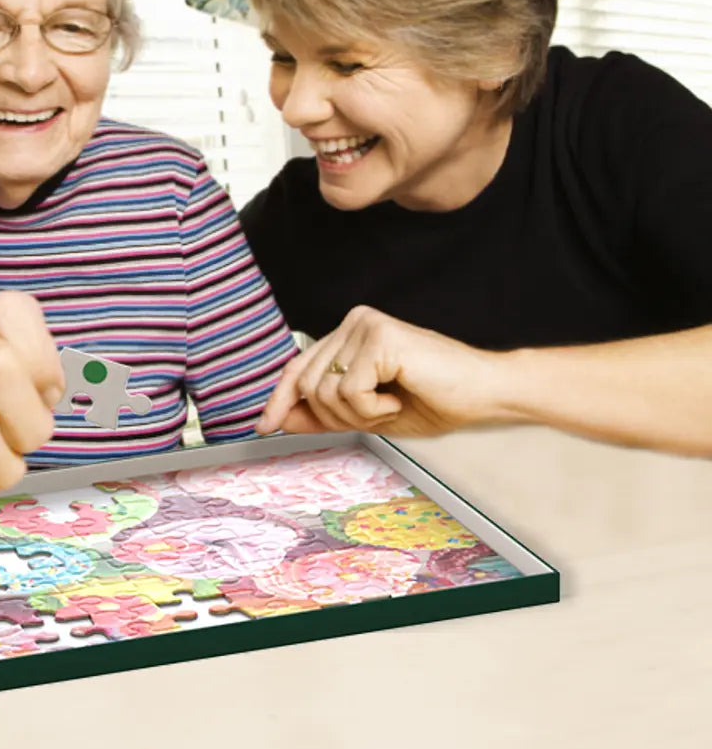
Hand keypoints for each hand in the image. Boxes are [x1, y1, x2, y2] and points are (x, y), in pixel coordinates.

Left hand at [257, 305, 505, 438]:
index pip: (298, 367)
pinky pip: (349, 390)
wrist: (486, 394)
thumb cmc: (434, 401)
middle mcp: (352, 322)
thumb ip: (323, 413)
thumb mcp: (368, 415)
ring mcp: (365, 325)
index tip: (263, 426)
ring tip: (391, 406)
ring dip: (357, 415)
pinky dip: (372, 409)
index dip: (279, 399)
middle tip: (378, 416)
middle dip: (334, 417)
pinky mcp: (380, 337)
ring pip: (323, 390)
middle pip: (305, 384)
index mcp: (347, 334)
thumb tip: (279, 419)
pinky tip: (399, 399)